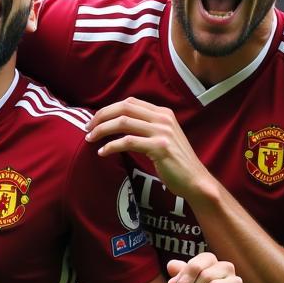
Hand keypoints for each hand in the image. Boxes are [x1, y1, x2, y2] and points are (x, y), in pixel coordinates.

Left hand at [86, 97, 214, 201]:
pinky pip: (128, 142)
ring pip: (123, 123)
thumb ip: (147, 127)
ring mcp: (162, 132)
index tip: (95, 120)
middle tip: (88, 128)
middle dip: (102, 116)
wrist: (195, 180)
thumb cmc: (176, 163)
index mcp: (163, 113)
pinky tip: (102, 153)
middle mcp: (163, 118)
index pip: (130, 102)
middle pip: (124, 108)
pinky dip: (111, 146)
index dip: (109, 109)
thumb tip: (120, 124)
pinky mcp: (159, 147)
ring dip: (102, 130)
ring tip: (90, 139)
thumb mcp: (164, 137)